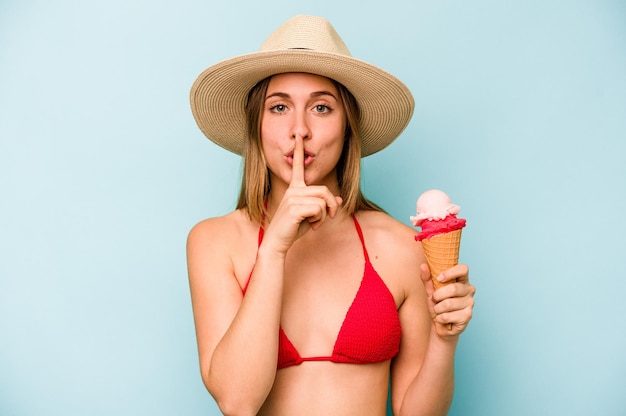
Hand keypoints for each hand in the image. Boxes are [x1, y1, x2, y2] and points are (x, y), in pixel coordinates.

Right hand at [263, 135, 341, 253]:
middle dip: (331, 206)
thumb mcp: (311, 216)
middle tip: (327, 218)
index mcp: (294, 188)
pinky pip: (319, 209)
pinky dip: (320, 220)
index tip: (298, 136)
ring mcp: (292, 198)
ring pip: (323, 200)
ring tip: (314, 223)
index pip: (298, 166)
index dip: (299, 151)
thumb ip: (323, 205)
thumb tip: (338, 199)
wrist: (277, 242)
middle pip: (324, 190)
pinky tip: (311, 226)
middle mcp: (293, 190)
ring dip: (324, 215)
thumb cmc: (292, 229)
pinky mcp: (294, 208)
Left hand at [420, 263, 474, 338]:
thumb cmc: (438, 305)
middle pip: (454, 288)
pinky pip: (448, 316)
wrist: (440, 326)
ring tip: (439, 310)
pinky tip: (442, 319)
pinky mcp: (468, 316)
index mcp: (462, 280)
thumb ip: (427, 279)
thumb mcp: (431, 291)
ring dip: (438, 309)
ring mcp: (470, 303)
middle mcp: (469, 290)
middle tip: (434, 300)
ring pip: (449, 303)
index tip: (439, 278)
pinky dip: (440, 318)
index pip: (463, 269)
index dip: (451, 272)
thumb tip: (423, 266)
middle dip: (438, 295)